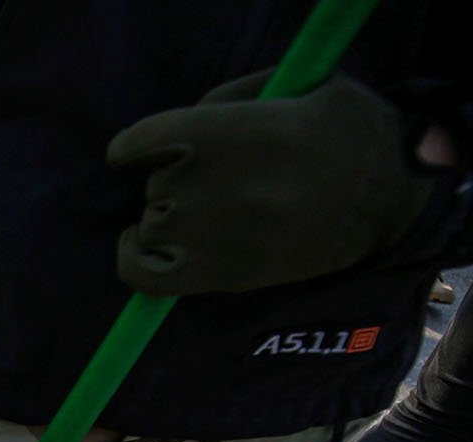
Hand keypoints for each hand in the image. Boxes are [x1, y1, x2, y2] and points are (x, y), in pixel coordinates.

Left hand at [107, 72, 440, 294]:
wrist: (390, 199)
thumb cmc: (349, 135)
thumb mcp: (304, 85)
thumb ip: (236, 95)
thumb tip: (188, 120)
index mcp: (226, 133)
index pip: (143, 139)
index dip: (137, 145)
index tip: (138, 150)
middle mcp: (209, 185)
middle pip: (155, 183)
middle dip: (179, 179)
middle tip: (228, 182)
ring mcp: (207, 234)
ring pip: (152, 222)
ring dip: (171, 215)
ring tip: (214, 212)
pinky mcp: (216, 275)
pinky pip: (141, 274)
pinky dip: (131, 258)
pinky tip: (141, 244)